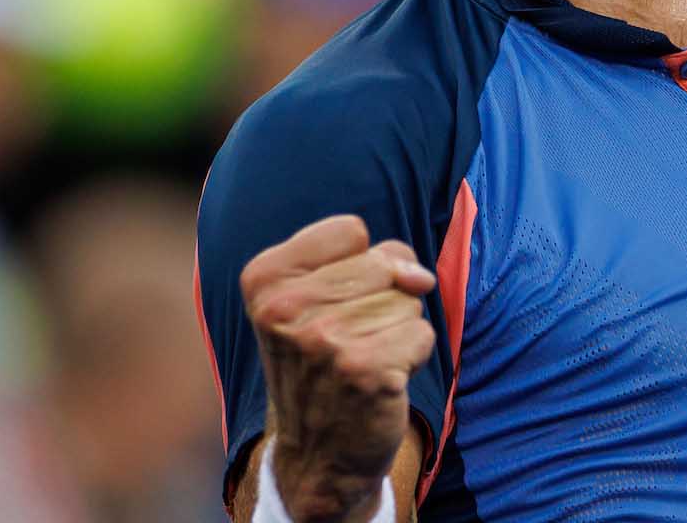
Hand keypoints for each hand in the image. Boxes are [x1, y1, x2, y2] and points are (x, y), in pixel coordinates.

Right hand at [241, 215, 437, 521]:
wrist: (317, 455)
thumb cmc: (324, 364)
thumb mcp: (318, 300)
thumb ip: (371, 261)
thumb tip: (420, 278)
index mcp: (264, 280)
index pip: (350, 231)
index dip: (358, 264)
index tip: (332, 305)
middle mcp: (285, 309)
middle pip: (383, 262)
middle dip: (383, 299)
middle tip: (350, 340)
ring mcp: (323, 341)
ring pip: (406, 299)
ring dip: (397, 330)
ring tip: (363, 361)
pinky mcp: (365, 371)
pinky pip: (422, 333)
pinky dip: (412, 357)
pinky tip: (380, 381)